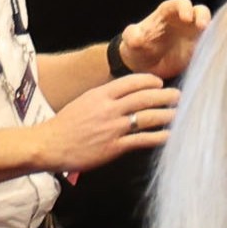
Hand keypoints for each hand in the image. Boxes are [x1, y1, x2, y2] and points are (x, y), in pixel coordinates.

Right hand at [37, 74, 178, 173]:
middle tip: (178, 96)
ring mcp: (112, 128)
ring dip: (166, 115)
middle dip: (165, 96)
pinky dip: (159, 137)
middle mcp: (108, 109)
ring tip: (178, 114)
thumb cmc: (66, 124)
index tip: (160, 83)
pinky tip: (168, 135)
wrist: (48, 145)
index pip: (132, 82)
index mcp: (100, 95)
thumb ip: (106, 97)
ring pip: (148, 117)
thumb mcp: (84, 102)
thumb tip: (128, 93)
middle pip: (145, 97)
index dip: (150, 81)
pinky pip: (142, 140)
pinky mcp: (114, 147)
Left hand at [119, 0, 209, 79]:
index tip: (186, 18)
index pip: (180, 3)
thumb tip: (137, 38)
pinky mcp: (199, 46)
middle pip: (199, 11)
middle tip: (202, 27)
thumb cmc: (137, 49)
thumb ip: (132, 36)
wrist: (145, 66)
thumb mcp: (130, 42)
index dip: (185, 8)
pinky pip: (211, 41)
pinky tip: (214, 50)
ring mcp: (193, 33)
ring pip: (208, 25)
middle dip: (203, 16)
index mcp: (167, 13)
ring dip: (211, 30)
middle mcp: (184, 20)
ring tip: (210, 40)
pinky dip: (214, 43)